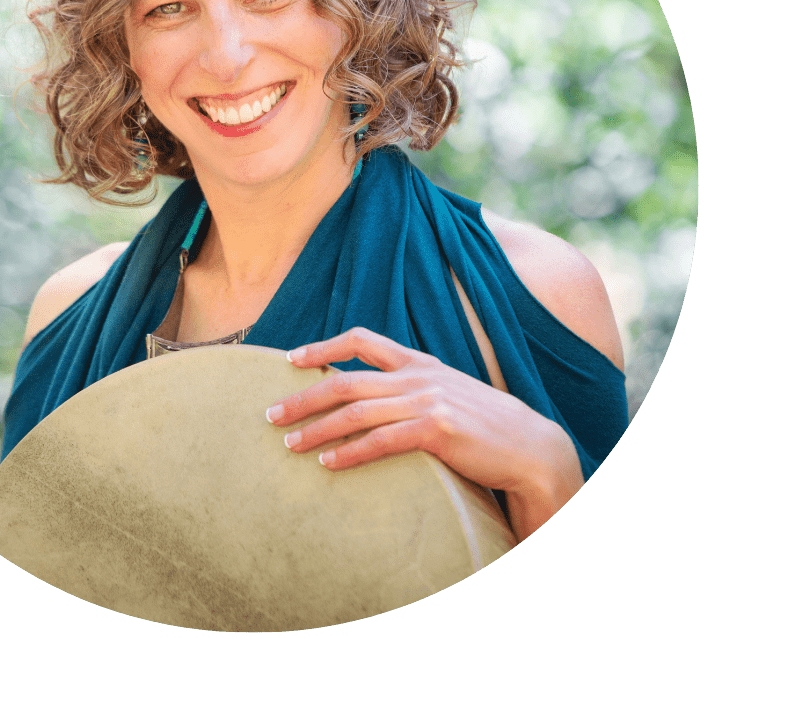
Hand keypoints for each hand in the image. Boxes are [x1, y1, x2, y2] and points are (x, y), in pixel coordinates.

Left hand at [266, 327, 583, 539]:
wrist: (533, 447)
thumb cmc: (486, 426)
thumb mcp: (447, 392)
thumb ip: (412, 387)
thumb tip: (372, 396)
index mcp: (420, 363)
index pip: (363, 339)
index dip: (323, 345)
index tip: (290, 359)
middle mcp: (419, 376)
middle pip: (346, 381)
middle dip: (303, 397)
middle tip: (270, 413)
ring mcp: (428, 401)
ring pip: (356, 412)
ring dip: (316, 429)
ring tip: (288, 443)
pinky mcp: (437, 430)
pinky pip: (381, 442)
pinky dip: (350, 453)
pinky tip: (327, 465)